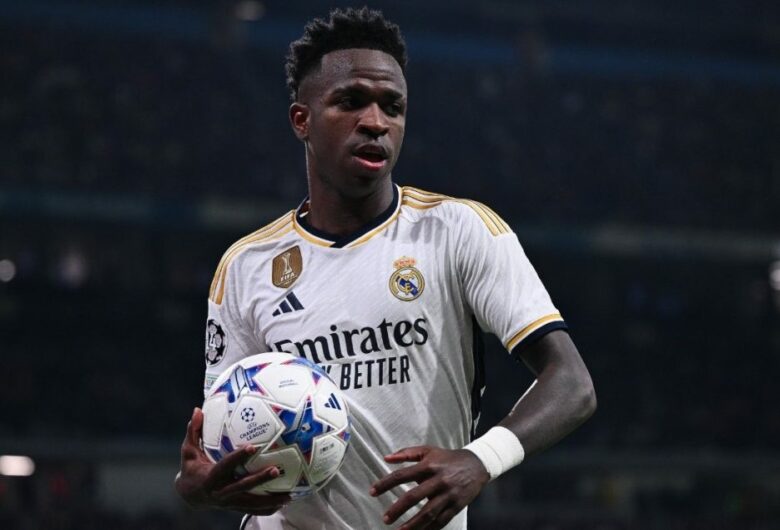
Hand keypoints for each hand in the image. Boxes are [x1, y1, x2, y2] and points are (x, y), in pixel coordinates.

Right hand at [175, 407, 290, 515]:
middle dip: (259, 479)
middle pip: (242, 487)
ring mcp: (228, 502)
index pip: (225, 466)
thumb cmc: (191, 467)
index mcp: (209, 478)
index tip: (252, 447)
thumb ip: (194, 432)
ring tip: (288, 496)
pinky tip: (284, 503)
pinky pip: (253, 510)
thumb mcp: (188, 451)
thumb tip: (197, 410)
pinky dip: (268, 508)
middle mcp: (220, 492)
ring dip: (269, 500)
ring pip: (250, 503)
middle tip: (276, 470)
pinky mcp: (235, 507)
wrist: (190, 495)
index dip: (238, 457)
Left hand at [370, 446, 489, 528]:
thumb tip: (386, 458)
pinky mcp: (457, 505)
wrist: (477, 464)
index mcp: (429, 465)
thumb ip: (406, 453)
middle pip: (414, 496)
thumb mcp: (428, 451)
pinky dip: (429, 529)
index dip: (385, 484)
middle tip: (385, 518)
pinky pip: (441, 521)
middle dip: (397, 509)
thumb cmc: (447, 458)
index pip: (402, 475)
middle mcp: (438, 480)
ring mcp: (449, 494)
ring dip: (413, 524)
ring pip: (428, 513)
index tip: (372, 492)